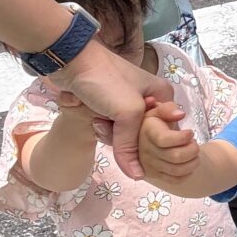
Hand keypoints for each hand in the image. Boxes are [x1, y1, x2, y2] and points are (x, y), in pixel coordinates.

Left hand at [49, 41, 173, 178]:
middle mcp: (149, 98)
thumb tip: (136, 176)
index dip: (150, 141)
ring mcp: (129, 102)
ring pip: (126, 133)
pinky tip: (93, 119)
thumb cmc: (105, 80)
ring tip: (98, 119)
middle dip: (125, 136)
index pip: (166, 132)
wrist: (70, 61)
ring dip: (110, 133)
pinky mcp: (111, 105)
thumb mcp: (126, 112)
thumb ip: (131, 146)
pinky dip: (103, 127)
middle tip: (109, 122)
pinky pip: (113, 127)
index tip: (130, 133)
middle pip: (144, 135)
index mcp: (162, 94)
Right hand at [139, 102, 200, 182]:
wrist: (146, 140)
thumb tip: (180, 114)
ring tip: (194, 152)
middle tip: (194, 142)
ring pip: (178, 170)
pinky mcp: (155, 176)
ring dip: (193, 161)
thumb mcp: (159, 111)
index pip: (164, 140)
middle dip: (192, 149)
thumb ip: (168, 109)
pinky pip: (176, 180)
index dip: (182, 137)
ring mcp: (149, 166)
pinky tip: (189, 162)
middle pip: (176, 156)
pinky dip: (188, 173)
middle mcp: (145, 151)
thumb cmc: (157, 123)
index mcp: (146, 132)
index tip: (190, 132)